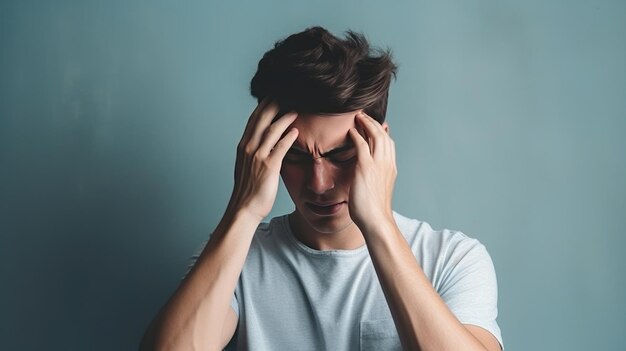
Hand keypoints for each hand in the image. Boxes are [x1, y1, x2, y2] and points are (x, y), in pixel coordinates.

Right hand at [225, 98, 298, 221]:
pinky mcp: (268, 166)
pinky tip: (296, 131)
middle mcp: (249, 147)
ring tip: (296, 109)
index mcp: (243, 146)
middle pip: (262, 118)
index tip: (274, 95)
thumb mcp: (247, 166)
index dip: (264, 105)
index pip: (254, 119)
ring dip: (284, 117)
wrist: (244, 208)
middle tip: (286, 94)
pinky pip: (280, 147)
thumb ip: (254, 152)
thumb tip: (263, 142)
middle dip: (274, 104)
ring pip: (272, 130)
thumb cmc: (248, 189)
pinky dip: (288, 137)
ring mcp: (258, 156)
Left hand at [347, 112, 396, 230]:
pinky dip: (357, 134)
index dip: (381, 131)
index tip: (373, 125)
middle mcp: (387, 163)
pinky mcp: (365, 167)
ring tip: (357, 117)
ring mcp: (378, 164)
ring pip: (375, 135)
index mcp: (391, 168)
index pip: (389, 143)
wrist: (376, 220)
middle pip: (383, 134)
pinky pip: (362, 144)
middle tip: (363, 115)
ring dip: (366, 123)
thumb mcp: (377, 190)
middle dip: (373, 122)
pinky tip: (351, 131)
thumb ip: (375, 178)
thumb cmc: (374, 210)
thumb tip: (368, 175)